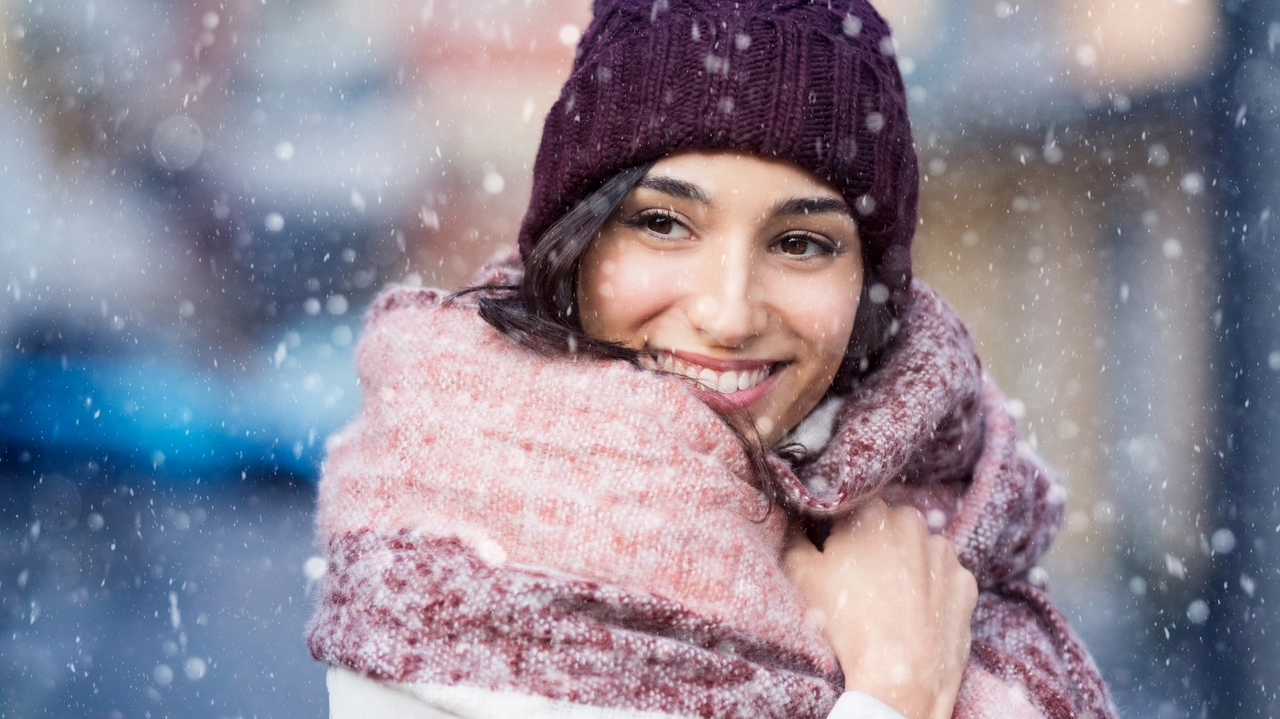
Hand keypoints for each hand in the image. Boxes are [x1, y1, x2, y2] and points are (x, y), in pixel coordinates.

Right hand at [783, 498, 976, 718]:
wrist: (900, 674)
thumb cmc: (846, 621)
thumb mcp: (802, 576)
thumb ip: (793, 538)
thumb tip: (791, 522)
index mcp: (871, 512)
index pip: (849, 510)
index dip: (838, 534)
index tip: (834, 559)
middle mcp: (913, 523)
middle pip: (886, 527)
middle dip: (874, 547)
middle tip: (859, 583)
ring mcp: (945, 553)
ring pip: (918, 551)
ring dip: (905, 566)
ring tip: (889, 603)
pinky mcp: (966, 583)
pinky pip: (943, 579)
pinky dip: (931, 591)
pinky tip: (915, 614)